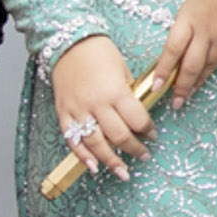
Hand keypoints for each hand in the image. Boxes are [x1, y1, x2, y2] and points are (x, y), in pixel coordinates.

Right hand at [51, 33, 154, 181]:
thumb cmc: (100, 54)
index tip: (152, 135)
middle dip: (134, 149)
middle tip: (144, 156)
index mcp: (116, 92)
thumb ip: (129, 95)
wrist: (69, 43)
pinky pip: (72, 139)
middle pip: (118, 135)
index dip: (147, 130)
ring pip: (95, 143)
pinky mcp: (63, 113)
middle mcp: (97, 104)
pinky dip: (82, 155)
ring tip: (123, 172)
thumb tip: (138, 116)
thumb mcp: (124, 70)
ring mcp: (78, 110)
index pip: (137, 120)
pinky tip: (92, 166)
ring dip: (110, 161)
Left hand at [150, 0, 216, 109]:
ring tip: (193, 94)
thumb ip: (189, 15)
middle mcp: (204, 31)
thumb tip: (185, 32)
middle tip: (176, 102)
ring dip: (201, 81)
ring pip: (211, 64)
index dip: (163, 70)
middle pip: (190, 64)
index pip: (171, 49)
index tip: (157, 86)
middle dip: (182, 85)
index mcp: (188, 18)